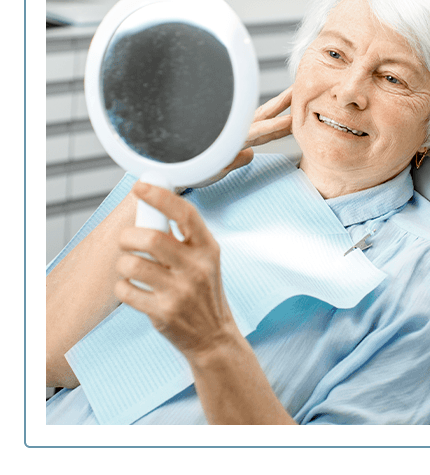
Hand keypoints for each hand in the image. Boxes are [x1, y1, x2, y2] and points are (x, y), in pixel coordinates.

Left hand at [114, 182, 238, 360]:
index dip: (161, 197)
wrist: (213, 336)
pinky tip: (132, 288)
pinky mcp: (163, 313)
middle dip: (129, 237)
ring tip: (130, 267)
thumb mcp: (205, 260)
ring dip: (123, 263)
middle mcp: (197, 267)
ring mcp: (180, 291)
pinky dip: (122, 287)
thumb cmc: (204, 291)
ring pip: (133, 265)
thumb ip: (184, 238)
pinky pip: (126, 291)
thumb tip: (154, 207)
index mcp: (208, 248)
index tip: (140, 186)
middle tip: (127, 241)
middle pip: (151, 239)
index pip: (185, 214)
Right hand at [180, 86, 293, 189]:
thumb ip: (238, 160)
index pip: (266, 126)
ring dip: (283, 108)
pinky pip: (254, 133)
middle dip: (286, 102)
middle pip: (266, 114)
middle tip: (302, 88)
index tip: (299, 113)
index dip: (283, 120)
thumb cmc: (190, 170)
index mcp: (237, 137)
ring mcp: (232, 134)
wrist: (171, 171)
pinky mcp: (228, 140)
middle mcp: (236, 132)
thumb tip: (251, 155)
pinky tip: (288, 122)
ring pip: (264, 119)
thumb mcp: (221, 167)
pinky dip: (272, 127)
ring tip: (299, 94)